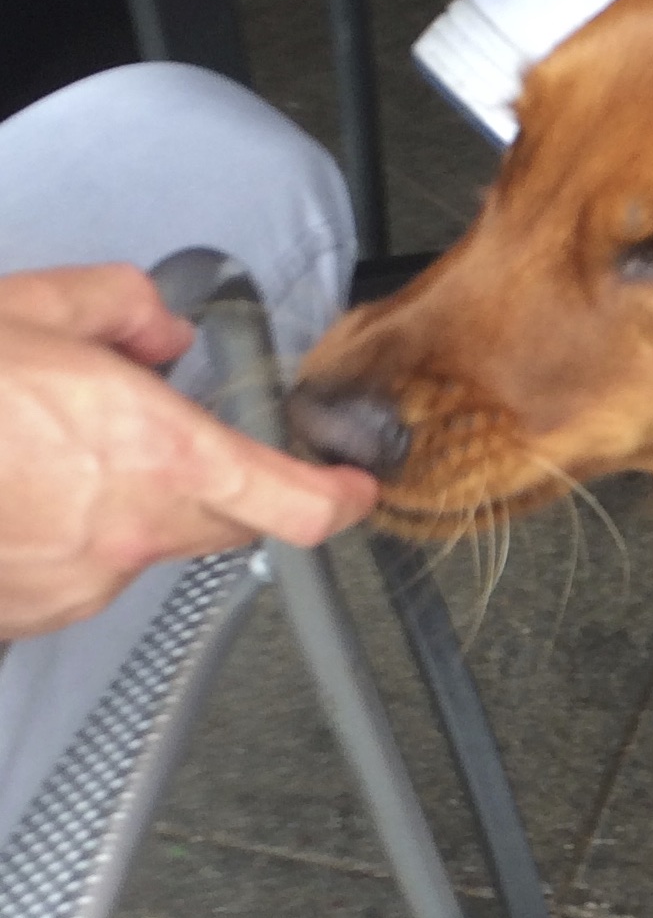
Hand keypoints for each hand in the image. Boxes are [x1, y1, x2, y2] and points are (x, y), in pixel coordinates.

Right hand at [0, 263, 376, 638]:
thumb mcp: (26, 307)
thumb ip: (117, 308)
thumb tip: (161, 328)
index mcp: (156, 450)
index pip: (294, 505)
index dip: (339, 500)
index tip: (354, 488)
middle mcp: (132, 527)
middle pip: (224, 524)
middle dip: (214, 484)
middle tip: (156, 436)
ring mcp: (83, 579)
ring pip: (142, 544)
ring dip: (119, 504)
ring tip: (39, 454)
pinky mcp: (36, 611)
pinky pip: (79, 573)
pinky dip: (61, 536)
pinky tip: (10, 495)